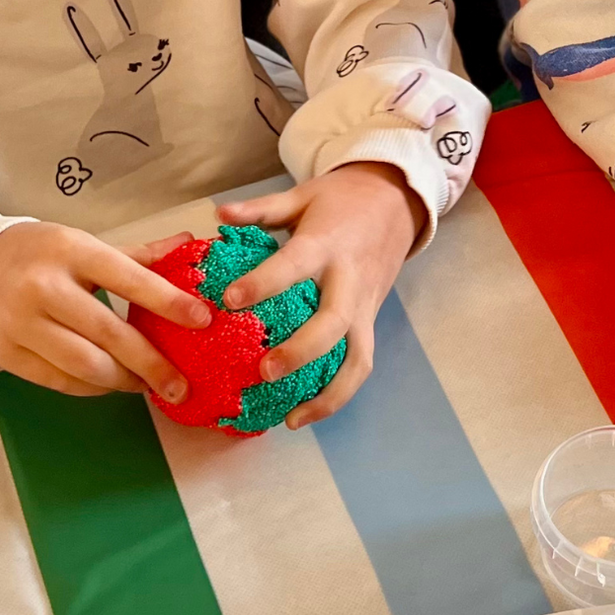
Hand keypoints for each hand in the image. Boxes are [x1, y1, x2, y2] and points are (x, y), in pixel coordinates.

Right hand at [0, 222, 209, 398]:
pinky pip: (60, 381)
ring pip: (84, 365)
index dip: (168, 302)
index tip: (203, 320)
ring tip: (147, 386)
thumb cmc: (40, 256)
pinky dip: (93, 388)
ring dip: (124, 381)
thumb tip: (188, 245)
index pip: (128, 278)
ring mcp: (21, 323)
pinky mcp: (7, 353)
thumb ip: (137, 256)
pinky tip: (112, 384)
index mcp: (71, 250)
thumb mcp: (84, 245)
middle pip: (109, 332)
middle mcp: (43, 286)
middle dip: (151, 363)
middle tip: (180, 385)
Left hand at [213, 162, 426, 427]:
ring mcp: (363, 307)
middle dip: (300, 351)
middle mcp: (349, 282)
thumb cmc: (342, 201)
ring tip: (292, 418)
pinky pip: (359, 364)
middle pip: (332, 324)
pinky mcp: (370, 323)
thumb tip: (217, 215)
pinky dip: (338, 395)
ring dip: (329, 393)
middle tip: (264, 371)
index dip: (263, 283)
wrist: (397, 203)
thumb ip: (261, 209)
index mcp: (326, 245)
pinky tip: (306, 415)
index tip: (229, 300)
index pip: (294, 266)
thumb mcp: (302, 196)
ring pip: (356, 358)